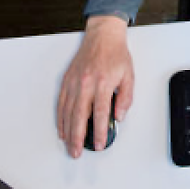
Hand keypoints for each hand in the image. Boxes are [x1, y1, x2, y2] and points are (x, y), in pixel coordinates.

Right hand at [57, 15, 133, 157]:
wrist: (103, 36)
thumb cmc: (116, 55)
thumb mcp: (129, 76)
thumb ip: (125, 98)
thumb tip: (119, 116)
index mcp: (103, 83)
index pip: (100, 114)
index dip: (99, 131)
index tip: (99, 143)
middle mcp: (86, 84)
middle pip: (79, 116)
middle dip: (78, 137)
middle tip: (77, 152)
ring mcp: (74, 83)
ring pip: (67, 112)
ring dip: (68, 131)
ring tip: (69, 145)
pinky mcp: (67, 81)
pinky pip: (61, 103)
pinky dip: (61, 118)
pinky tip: (62, 129)